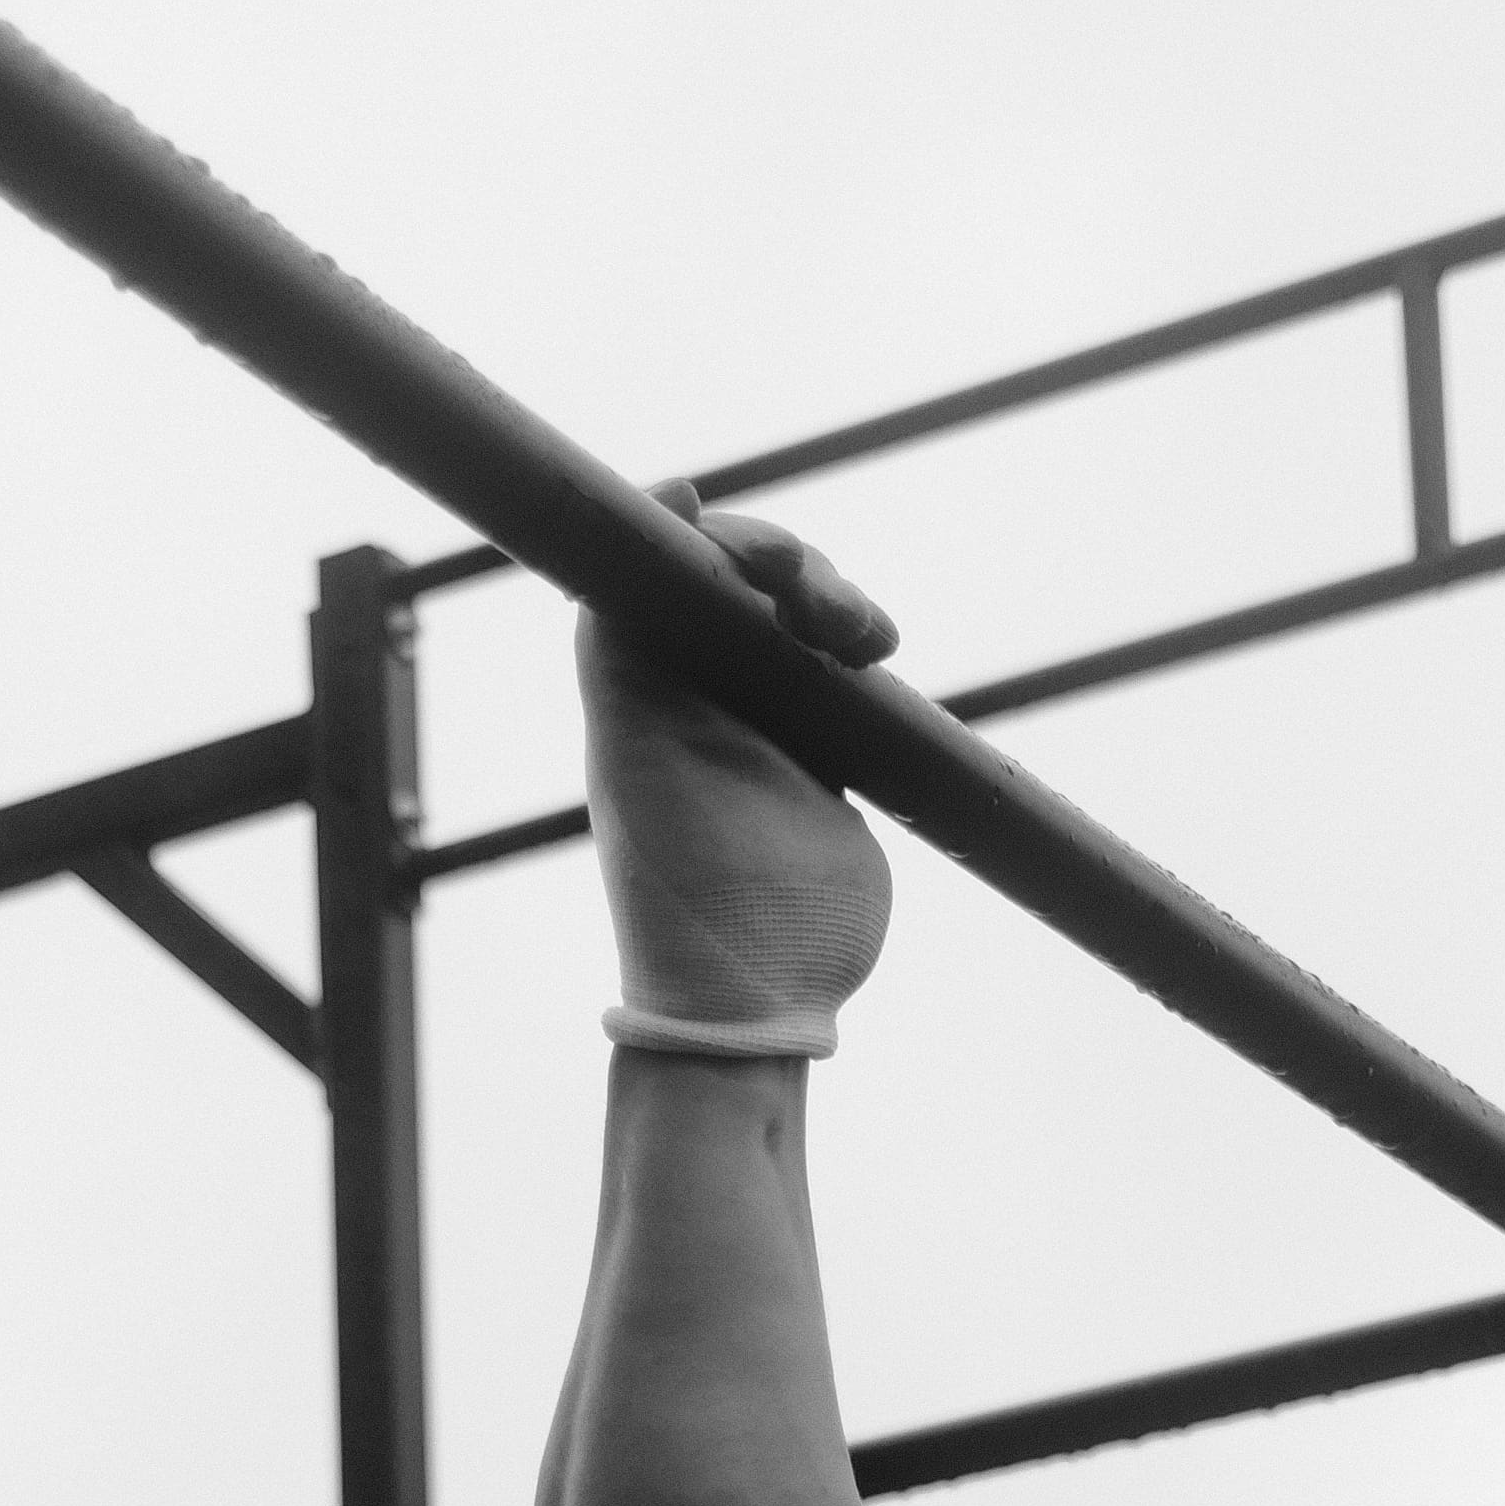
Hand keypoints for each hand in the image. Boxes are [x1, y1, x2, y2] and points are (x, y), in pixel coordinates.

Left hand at [579, 494, 900, 1034]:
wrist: (758, 991)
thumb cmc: (686, 881)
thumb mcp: (635, 744)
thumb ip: (624, 635)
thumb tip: (656, 514)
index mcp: (638, 681)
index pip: (659, 563)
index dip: (697, 527)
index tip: (722, 518)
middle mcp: (691, 690)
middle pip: (736, 577)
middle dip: (781, 562)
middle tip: (814, 595)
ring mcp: (759, 719)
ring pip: (795, 612)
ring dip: (832, 598)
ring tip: (861, 634)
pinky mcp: (818, 752)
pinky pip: (837, 665)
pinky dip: (862, 639)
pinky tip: (880, 648)